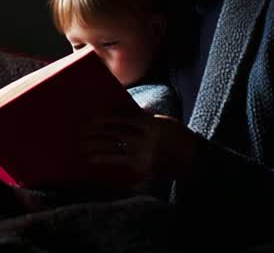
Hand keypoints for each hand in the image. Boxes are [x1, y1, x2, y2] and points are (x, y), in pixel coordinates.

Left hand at [81, 112, 197, 182]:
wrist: (191, 158)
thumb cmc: (175, 134)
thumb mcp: (162, 120)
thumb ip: (143, 114)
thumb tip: (122, 106)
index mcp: (152, 124)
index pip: (124, 118)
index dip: (107, 117)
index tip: (92, 115)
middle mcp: (146, 139)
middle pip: (117, 133)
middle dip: (98, 131)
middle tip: (81, 129)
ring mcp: (143, 154)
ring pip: (115, 148)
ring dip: (96, 147)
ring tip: (81, 145)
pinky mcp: (142, 167)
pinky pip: (119, 161)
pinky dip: (105, 159)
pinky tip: (93, 159)